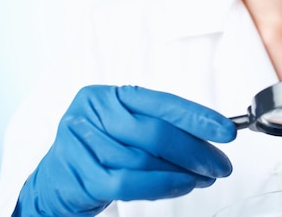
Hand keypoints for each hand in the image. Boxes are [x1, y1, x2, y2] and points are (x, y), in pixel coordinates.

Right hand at [13, 85, 235, 215]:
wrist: (54, 183)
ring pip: (145, 160)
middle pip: (156, 132)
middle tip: (220, 165)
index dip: (198, 117)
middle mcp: (93, 113)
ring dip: (183, 172)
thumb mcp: (126, 130)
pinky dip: (162, 185)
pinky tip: (182, 186)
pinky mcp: (80, 175)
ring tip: (204, 178)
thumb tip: (211, 136)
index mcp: (108, 95)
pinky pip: (130, 182)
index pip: (162, 103)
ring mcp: (82, 144)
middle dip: (196, 151)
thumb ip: (161, 127)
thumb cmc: (100, 151)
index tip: (227, 131)